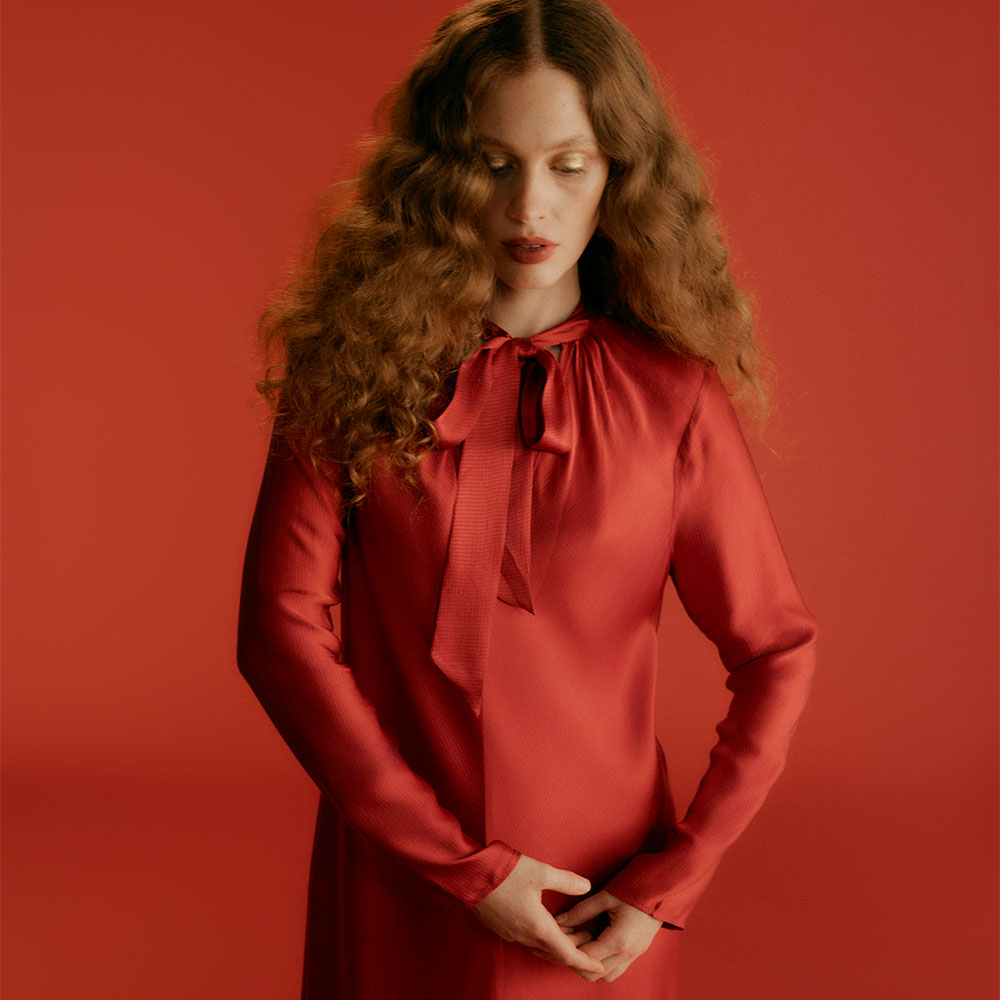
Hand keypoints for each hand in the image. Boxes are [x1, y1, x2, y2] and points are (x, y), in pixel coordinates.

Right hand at [471, 854, 605, 976]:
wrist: (469, 876)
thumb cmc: (504, 873)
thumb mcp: (540, 872)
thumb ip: (566, 881)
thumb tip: (586, 886)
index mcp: (538, 927)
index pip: (567, 954)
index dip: (585, 962)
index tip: (599, 968)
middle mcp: (526, 936)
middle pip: (556, 952)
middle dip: (576, 950)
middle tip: (591, 940)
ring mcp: (512, 933)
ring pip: (542, 945)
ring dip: (559, 942)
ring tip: (574, 930)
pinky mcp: (503, 927)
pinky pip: (529, 939)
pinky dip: (544, 936)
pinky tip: (549, 922)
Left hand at [537, 890, 662, 982]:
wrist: (665, 887)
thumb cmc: (636, 887)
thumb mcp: (605, 897)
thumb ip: (580, 911)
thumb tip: (558, 922)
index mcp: (618, 940)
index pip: (585, 958)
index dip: (567, 949)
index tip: (556, 938)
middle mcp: (627, 953)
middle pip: (594, 973)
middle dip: (576, 962)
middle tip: (565, 943)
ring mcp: (635, 955)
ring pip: (606, 975)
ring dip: (590, 964)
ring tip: (580, 942)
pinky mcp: (638, 951)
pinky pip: (616, 967)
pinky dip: (602, 962)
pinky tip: (594, 943)